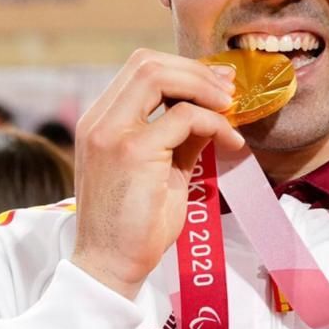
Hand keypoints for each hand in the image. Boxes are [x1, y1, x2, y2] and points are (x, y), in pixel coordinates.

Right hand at [69, 50, 241, 299]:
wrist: (109, 266)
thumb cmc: (132, 227)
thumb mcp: (159, 172)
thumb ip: (178, 138)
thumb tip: (210, 113)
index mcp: (99, 123)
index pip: (138, 70)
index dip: (182, 69)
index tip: (216, 85)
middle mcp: (98, 121)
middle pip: (146, 62)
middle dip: (195, 71)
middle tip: (229, 92)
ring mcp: (111, 134)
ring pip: (158, 75)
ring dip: (202, 86)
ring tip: (229, 108)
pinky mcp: (133, 152)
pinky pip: (183, 117)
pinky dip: (214, 123)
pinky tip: (230, 142)